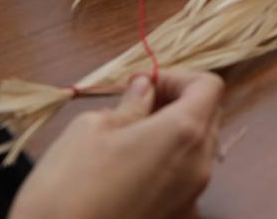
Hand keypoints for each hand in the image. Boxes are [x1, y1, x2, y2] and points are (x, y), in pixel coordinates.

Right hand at [10, 71, 223, 218]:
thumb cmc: (67, 186)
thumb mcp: (92, 128)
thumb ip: (130, 104)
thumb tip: (145, 89)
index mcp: (184, 132)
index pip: (208, 86)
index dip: (177, 77)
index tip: (144, 84)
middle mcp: (200, 166)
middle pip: (208, 117)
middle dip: (178, 103)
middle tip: (137, 104)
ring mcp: (192, 199)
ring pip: (198, 151)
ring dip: (173, 135)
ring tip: (130, 138)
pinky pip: (185, 183)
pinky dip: (168, 168)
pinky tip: (130, 173)